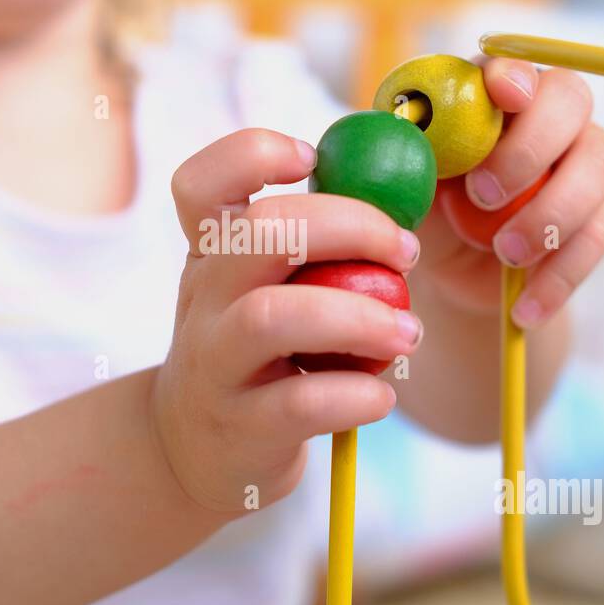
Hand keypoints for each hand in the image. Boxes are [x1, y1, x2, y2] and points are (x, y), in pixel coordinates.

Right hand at [154, 128, 422, 515]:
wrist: (195, 449)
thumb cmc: (255, 351)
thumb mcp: (260, 288)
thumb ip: (313, 242)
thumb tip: (403, 188)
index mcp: (212, 252)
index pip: (202, 184)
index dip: (253, 155)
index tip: (313, 159)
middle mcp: (203, 299)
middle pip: (259, 233)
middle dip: (349, 228)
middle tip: (406, 253)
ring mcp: (214, 363)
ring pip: (272, 318)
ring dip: (358, 317)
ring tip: (408, 332)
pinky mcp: (239, 427)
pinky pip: (299, 402)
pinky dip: (354, 394)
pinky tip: (382, 396)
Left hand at [414, 58, 603, 327]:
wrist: (453, 271)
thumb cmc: (423, 207)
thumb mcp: (402, 181)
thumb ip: (401, 148)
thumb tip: (395, 124)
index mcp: (491, 92)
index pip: (513, 63)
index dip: (513, 75)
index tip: (502, 94)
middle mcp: (548, 110)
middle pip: (570, 98)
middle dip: (530, 147)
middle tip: (484, 195)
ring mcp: (585, 156)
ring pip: (599, 165)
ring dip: (551, 214)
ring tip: (503, 255)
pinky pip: (602, 232)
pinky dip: (561, 274)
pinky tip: (524, 307)